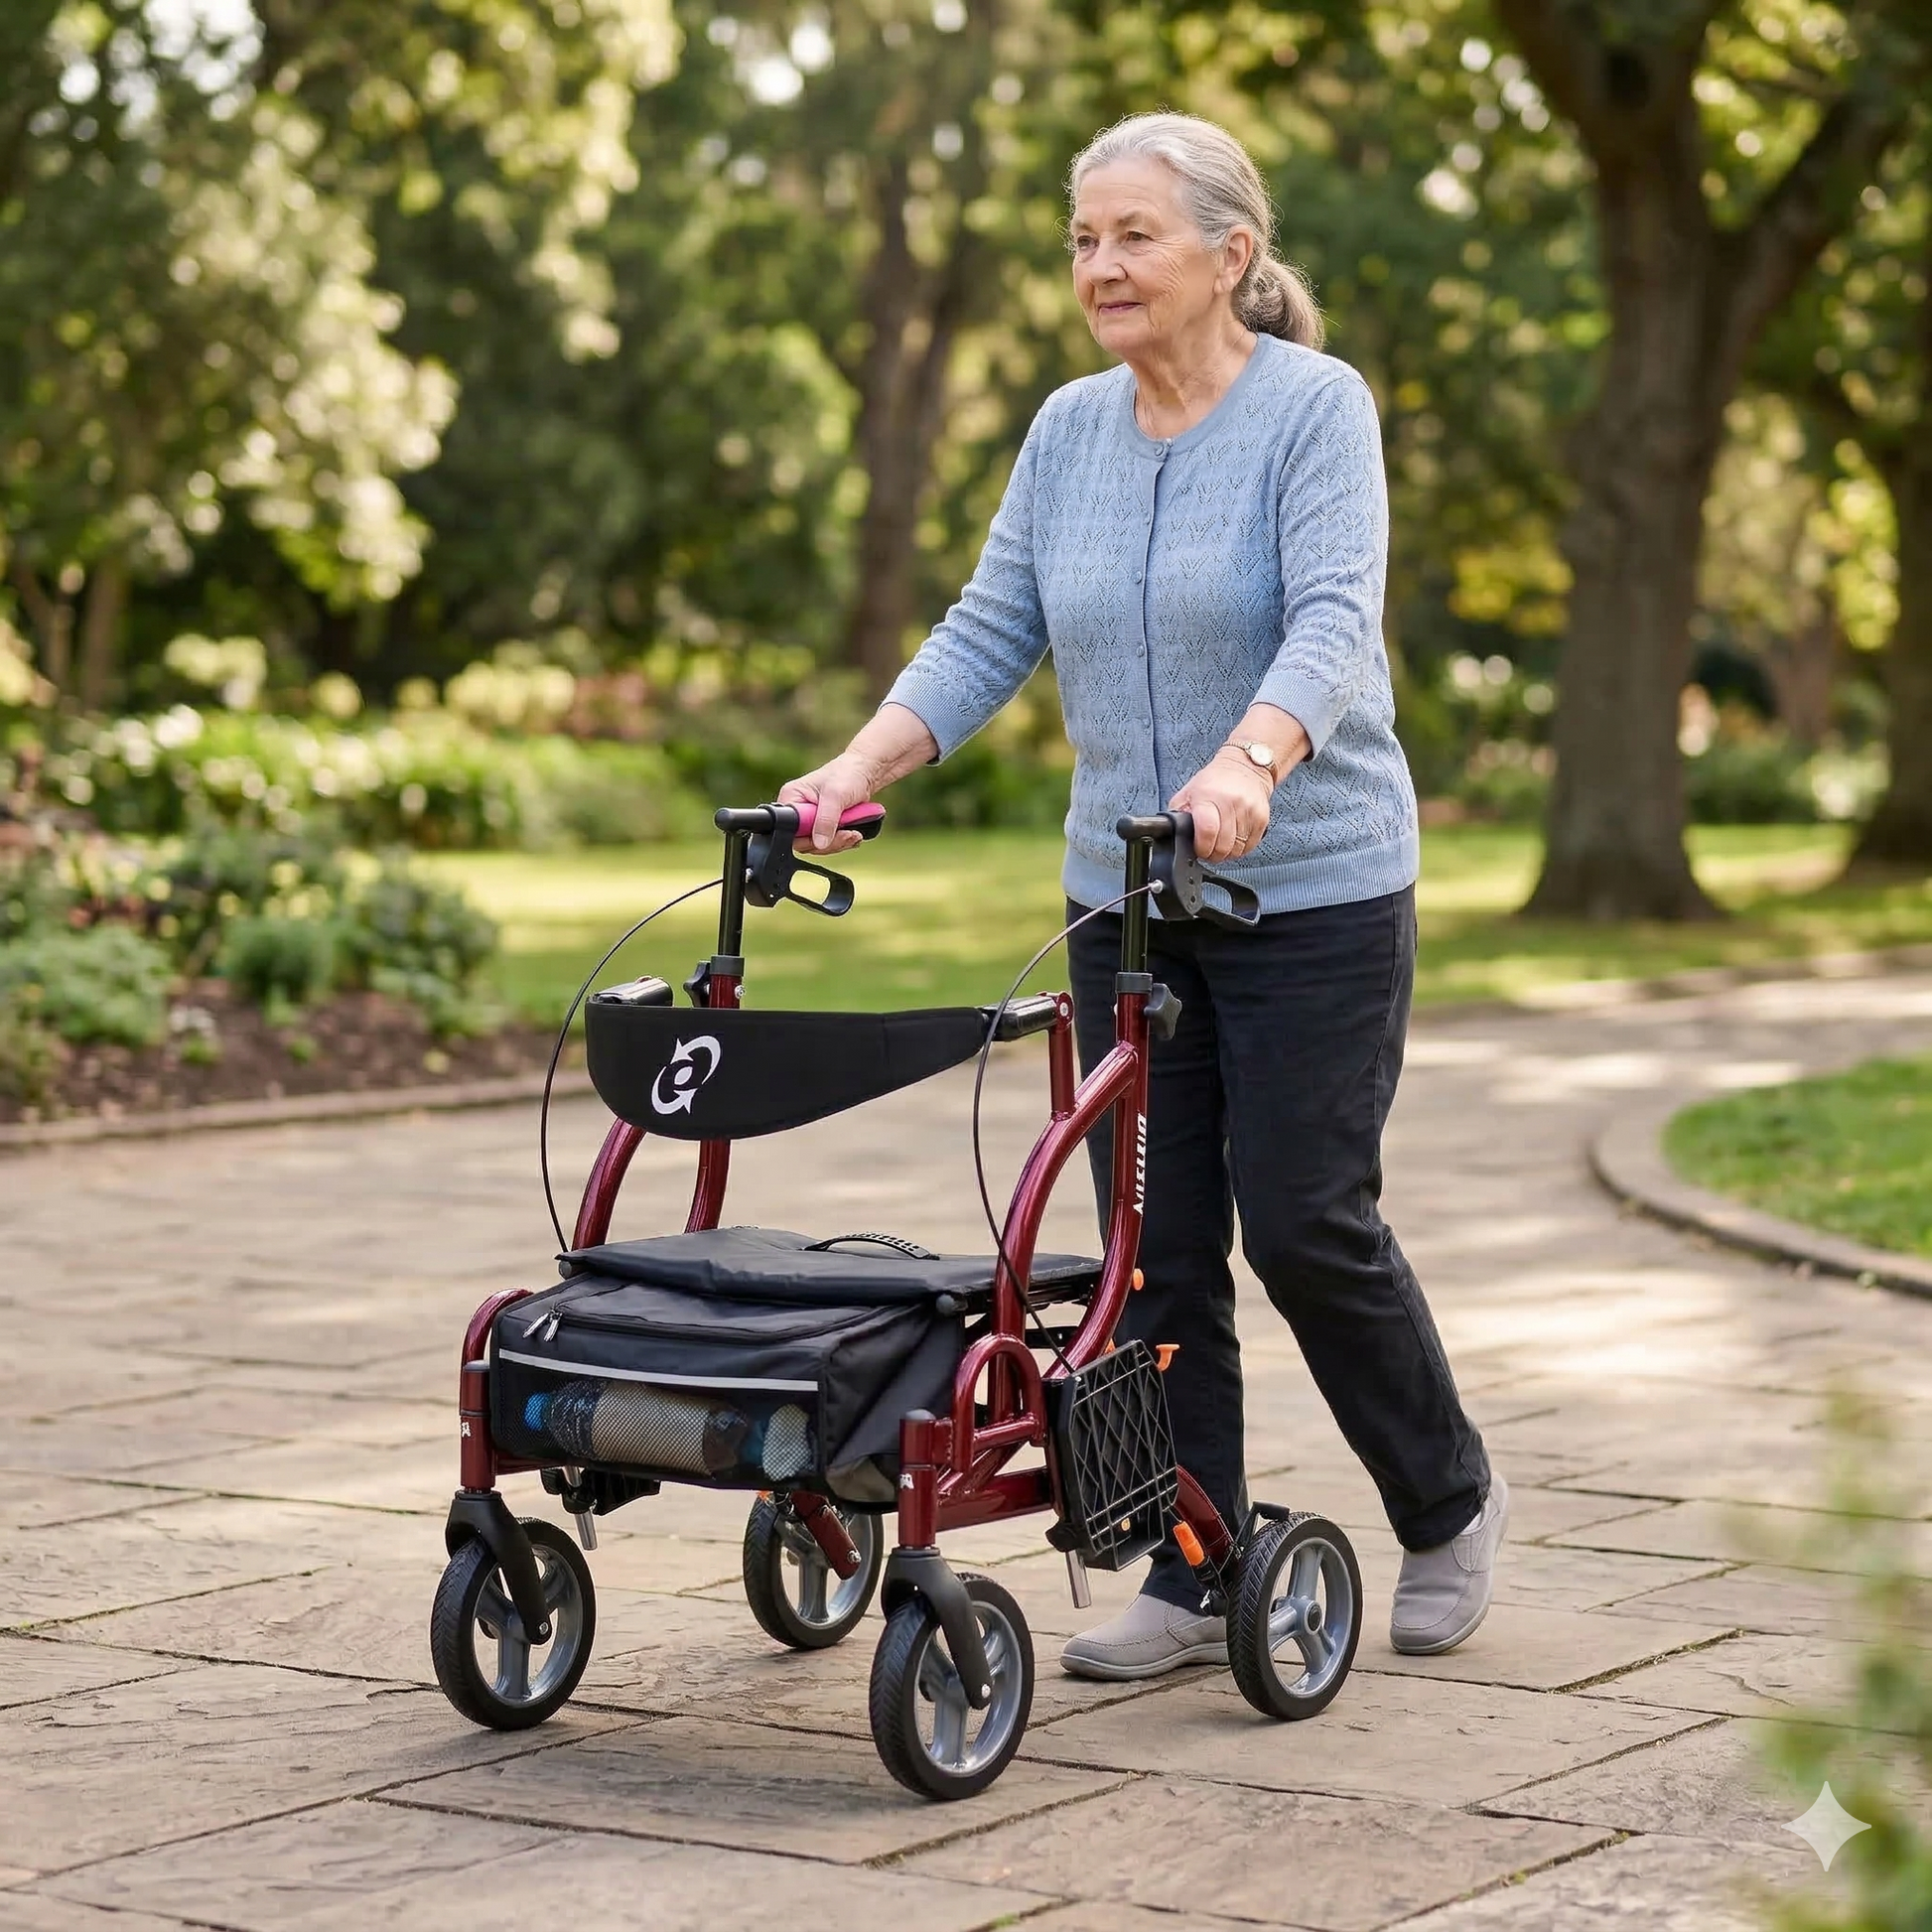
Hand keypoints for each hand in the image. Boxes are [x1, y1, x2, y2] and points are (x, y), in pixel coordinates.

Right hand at [778, 753, 877, 852]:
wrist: (865, 772)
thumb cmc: (848, 774)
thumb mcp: (836, 796)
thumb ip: (826, 821)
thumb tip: (819, 844)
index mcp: (792, 798)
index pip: (791, 830)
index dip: (810, 838)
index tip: (831, 835)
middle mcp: (798, 810)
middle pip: (804, 842)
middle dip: (829, 842)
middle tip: (848, 835)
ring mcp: (811, 819)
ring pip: (818, 845)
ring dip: (839, 843)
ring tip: (855, 833)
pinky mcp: (824, 825)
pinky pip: (829, 842)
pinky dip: (843, 841)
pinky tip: (854, 833)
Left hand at [1168, 749, 1273, 863]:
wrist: (1245, 767)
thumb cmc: (1215, 781)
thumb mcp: (1188, 793)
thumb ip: (1179, 815)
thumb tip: (1175, 835)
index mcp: (1208, 797)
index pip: (1207, 831)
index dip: (1202, 848)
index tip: (1199, 849)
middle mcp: (1231, 803)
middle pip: (1223, 845)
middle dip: (1213, 854)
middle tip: (1208, 849)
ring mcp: (1249, 811)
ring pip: (1237, 850)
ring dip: (1227, 852)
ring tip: (1220, 842)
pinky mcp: (1262, 818)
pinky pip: (1250, 846)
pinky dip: (1240, 848)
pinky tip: (1233, 839)